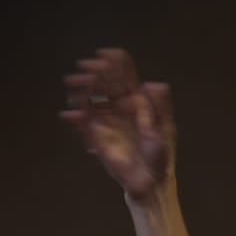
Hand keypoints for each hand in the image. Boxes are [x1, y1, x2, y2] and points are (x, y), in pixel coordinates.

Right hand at [61, 49, 175, 199]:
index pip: (124, 80)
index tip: (105, 53)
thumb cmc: (160, 157)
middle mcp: (120, 110)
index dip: (115, 65)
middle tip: (85, 65)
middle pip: (105, 87)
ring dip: (83, 91)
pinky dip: (77, 119)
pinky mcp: (98, 139)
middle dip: (95, 74)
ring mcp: (108, 123)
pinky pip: (85, 125)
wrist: (150, 183)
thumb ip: (160, 107)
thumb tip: (154, 83)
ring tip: (74, 83)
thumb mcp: (164, 130)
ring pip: (92, 102)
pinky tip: (70, 114)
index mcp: (138, 105)